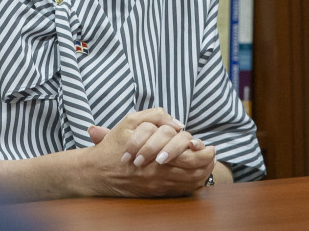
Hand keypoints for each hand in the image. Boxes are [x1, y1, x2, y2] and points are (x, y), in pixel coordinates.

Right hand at [68, 108, 214, 197]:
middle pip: (193, 167)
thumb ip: (155, 116)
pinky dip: (195, 181)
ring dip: (203, 170)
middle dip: (206, 158)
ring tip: (207, 160)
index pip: (187, 151)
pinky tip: (197, 173)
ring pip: (191, 180)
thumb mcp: (129, 122)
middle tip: (210, 150)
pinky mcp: (157, 192)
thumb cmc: (113, 146)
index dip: (198, 146)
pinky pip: (183, 189)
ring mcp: (159, 184)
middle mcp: (159, 172)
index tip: (199, 140)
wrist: (97, 173)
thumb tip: (177, 123)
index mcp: (153, 153)